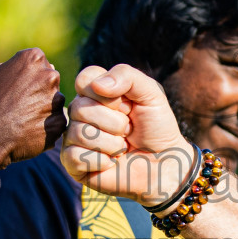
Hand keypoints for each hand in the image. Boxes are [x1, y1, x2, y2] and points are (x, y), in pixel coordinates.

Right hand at [0, 48, 64, 168]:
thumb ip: (16, 66)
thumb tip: (35, 69)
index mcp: (33, 58)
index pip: (40, 64)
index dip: (28, 78)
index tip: (16, 90)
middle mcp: (49, 76)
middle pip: (50, 82)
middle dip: (38, 93)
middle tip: (18, 107)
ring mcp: (57, 100)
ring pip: (54, 103)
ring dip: (42, 110)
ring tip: (21, 121)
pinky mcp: (59, 122)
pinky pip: (55, 123)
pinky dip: (45, 128)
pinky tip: (26, 132)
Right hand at [60, 64, 196, 204]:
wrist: (164, 163)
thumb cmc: (156, 126)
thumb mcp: (150, 93)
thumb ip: (126, 76)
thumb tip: (96, 86)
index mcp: (95, 92)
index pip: (84, 79)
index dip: (108, 94)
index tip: (128, 105)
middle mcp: (80, 112)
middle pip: (80, 108)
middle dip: (115, 122)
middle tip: (128, 130)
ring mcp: (74, 137)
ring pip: (79, 133)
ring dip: (112, 143)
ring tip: (122, 147)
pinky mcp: (73, 163)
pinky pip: (75, 157)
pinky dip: (102, 161)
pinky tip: (112, 162)